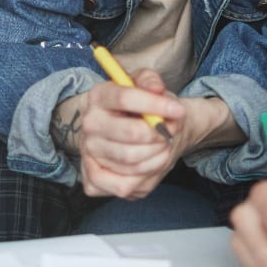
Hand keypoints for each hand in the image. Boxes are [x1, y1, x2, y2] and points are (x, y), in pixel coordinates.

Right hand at [63, 68, 187, 198]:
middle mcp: (89, 124)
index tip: (178, 111)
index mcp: (97, 96)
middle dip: (159, 135)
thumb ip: (150, 80)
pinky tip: (149, 164)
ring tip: (162, 147)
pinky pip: (124, 185)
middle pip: (130, 133)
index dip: (155, 105)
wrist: (131, 131)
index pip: (124, 98)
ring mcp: (88, 153)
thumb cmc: (140, 108)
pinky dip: (144, 176)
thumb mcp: (145, 85)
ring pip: (131, 161)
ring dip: (157, 156)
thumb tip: (156, 89)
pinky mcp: (92, 179)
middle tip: (169, 133)